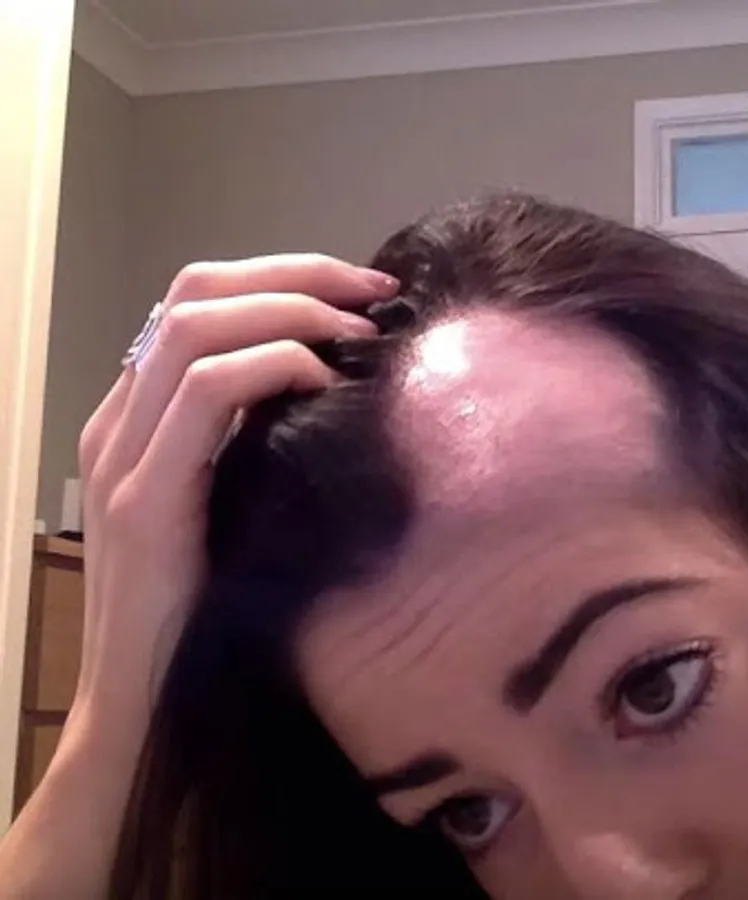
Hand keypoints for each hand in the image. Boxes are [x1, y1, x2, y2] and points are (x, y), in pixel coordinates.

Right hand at [74, 254, 395, 726]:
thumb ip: (258, 443)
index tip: (364, 292)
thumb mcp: (237, 503)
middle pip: (195, 291)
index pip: (199, 301)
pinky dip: (270, 365)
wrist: (143, 701)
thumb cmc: (207, 607)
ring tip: (358, 331)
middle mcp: (119, 420)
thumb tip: (339, 386)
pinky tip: (321, 381)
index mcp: (138, 417)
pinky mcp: (143, 498)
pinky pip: (203, 392)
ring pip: (194, 325)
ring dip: (290, 310)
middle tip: (375, 290)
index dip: (285, 276)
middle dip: (296, 273)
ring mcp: (121, 454)